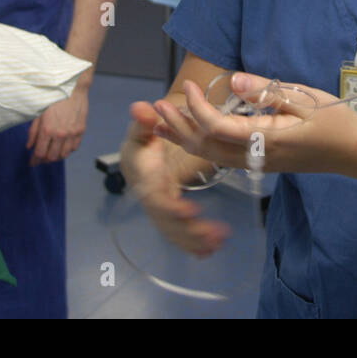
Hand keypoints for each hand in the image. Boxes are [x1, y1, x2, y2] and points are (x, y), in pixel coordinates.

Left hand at [26, 85, 87, 163]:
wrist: (72, 88)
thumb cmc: (53, 99)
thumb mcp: (38, 113)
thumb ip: (33, 132)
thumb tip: (29, 146)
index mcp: (47, 130)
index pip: (40, 153)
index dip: (34, 160)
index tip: (32, 163)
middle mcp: (60, 134)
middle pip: (51, 157)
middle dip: (44, 160)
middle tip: (40, 159)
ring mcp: (72, 134)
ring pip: (63, 155)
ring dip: (56, 157)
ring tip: (51, 154)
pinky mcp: (81, 131)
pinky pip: (74, 148)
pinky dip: (67, 151)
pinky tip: (62, 148)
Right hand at [119, 101, 230, 256]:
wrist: (138, 152)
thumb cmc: (141, 138)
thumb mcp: (141, 127)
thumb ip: (144, 119)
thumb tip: (141, 108)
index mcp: (145, 180)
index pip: (156, 199)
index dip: (172, 208)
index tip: (191, 212)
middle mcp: (151, 199)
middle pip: (168, 222)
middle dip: (190, 231)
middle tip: (216, 236)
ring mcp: (160, 209)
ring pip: (175, 231)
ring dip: (195, 240)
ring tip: (219, 242)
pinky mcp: (169, 214)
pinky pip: (179, 232)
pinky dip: (192, 243)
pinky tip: (210, 250)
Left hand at [150, 72, 356, 176]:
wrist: (354, 153)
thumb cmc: (335, 122)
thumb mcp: (306, 98)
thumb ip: (268, 91)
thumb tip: (234, 82)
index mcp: (267, 138)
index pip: (219, 127)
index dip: (198, 108)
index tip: (189, 86)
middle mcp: (257, 156)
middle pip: (206, 147)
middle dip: (179, 127)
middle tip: (156, 107)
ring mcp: (258, 163)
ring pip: (211, 156)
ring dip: (185, 138)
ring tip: (163, 122)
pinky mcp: (261, 163)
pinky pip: (222, 158)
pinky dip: (201, 145)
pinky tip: (192, 134)